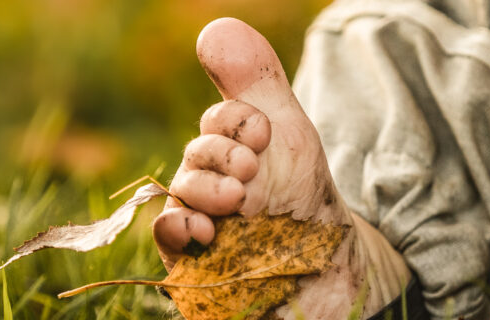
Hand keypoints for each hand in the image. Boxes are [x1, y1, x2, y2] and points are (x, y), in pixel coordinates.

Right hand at [151, 18, 410, 317]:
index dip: (236, 120)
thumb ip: (256, 82)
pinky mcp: (190, 256)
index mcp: (233, 146)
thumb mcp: (290, 134)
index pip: (218, 123)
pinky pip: (167, 235)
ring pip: (183, 193)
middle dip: (222, 155)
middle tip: (251, 167)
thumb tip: (216, 26)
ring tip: (238, 201)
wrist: (322, 269)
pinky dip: (179, 227)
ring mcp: (200, 217)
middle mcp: (211, 178)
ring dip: (206, 191)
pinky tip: (203, 231)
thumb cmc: (303, 200)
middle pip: (196, 155)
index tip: (264, 131)